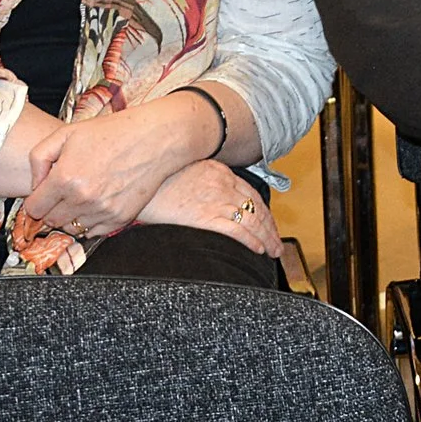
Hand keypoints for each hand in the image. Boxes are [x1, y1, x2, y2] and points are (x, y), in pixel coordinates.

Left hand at [20, 99, 214, 239]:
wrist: (155, 139)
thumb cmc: (113, 132)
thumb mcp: (68, 133)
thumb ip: (39, 158)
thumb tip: (34, 184)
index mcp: (65, 178)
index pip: (34, 208)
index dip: (35, 200)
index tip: (42, 195)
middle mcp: (82, 199)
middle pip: (51, 221)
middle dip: (53, 208)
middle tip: (64, 193)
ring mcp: (102, 211)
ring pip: (71, 228)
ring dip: (71, 216)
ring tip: (83, 195)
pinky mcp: (120, 218)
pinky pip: (92, 232)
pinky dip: (90, 222)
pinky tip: (97, 202)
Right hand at [133, 160, 282, 257]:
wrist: (142, 178)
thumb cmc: (158, 177)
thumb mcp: (186, 170)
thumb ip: (203, 181)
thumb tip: (207, 197)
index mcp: (221, 172)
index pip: (252, 194)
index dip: (264, 211)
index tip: (269, 224)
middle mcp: (224, 185)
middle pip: (257, 208)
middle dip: (270, 228)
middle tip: (277, 243)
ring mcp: (216, 201)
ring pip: (253, 220)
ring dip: (267, 238)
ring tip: (273, 251)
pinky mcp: (206, 216)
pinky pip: (237, 230)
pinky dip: (251, 241)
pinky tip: (258, 249)